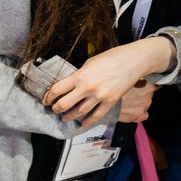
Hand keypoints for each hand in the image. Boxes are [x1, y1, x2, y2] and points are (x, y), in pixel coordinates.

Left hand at [43, 37, 174, 128]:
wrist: (134, 60)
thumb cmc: (113, 57)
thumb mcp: (91, 62)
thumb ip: (80, 74)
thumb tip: (72, 83)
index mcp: (80, 76)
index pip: (57, 90)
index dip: (48, 97)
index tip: (46, 100)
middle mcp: (87, 88)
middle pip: (64, 104)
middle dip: (56, 109)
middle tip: (55, 109)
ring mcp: (99, 96)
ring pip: (78, 112)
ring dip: (69, 117)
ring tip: (66, 118)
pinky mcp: (110, 102)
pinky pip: (96, 116)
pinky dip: (87, 121)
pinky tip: (82, 123)